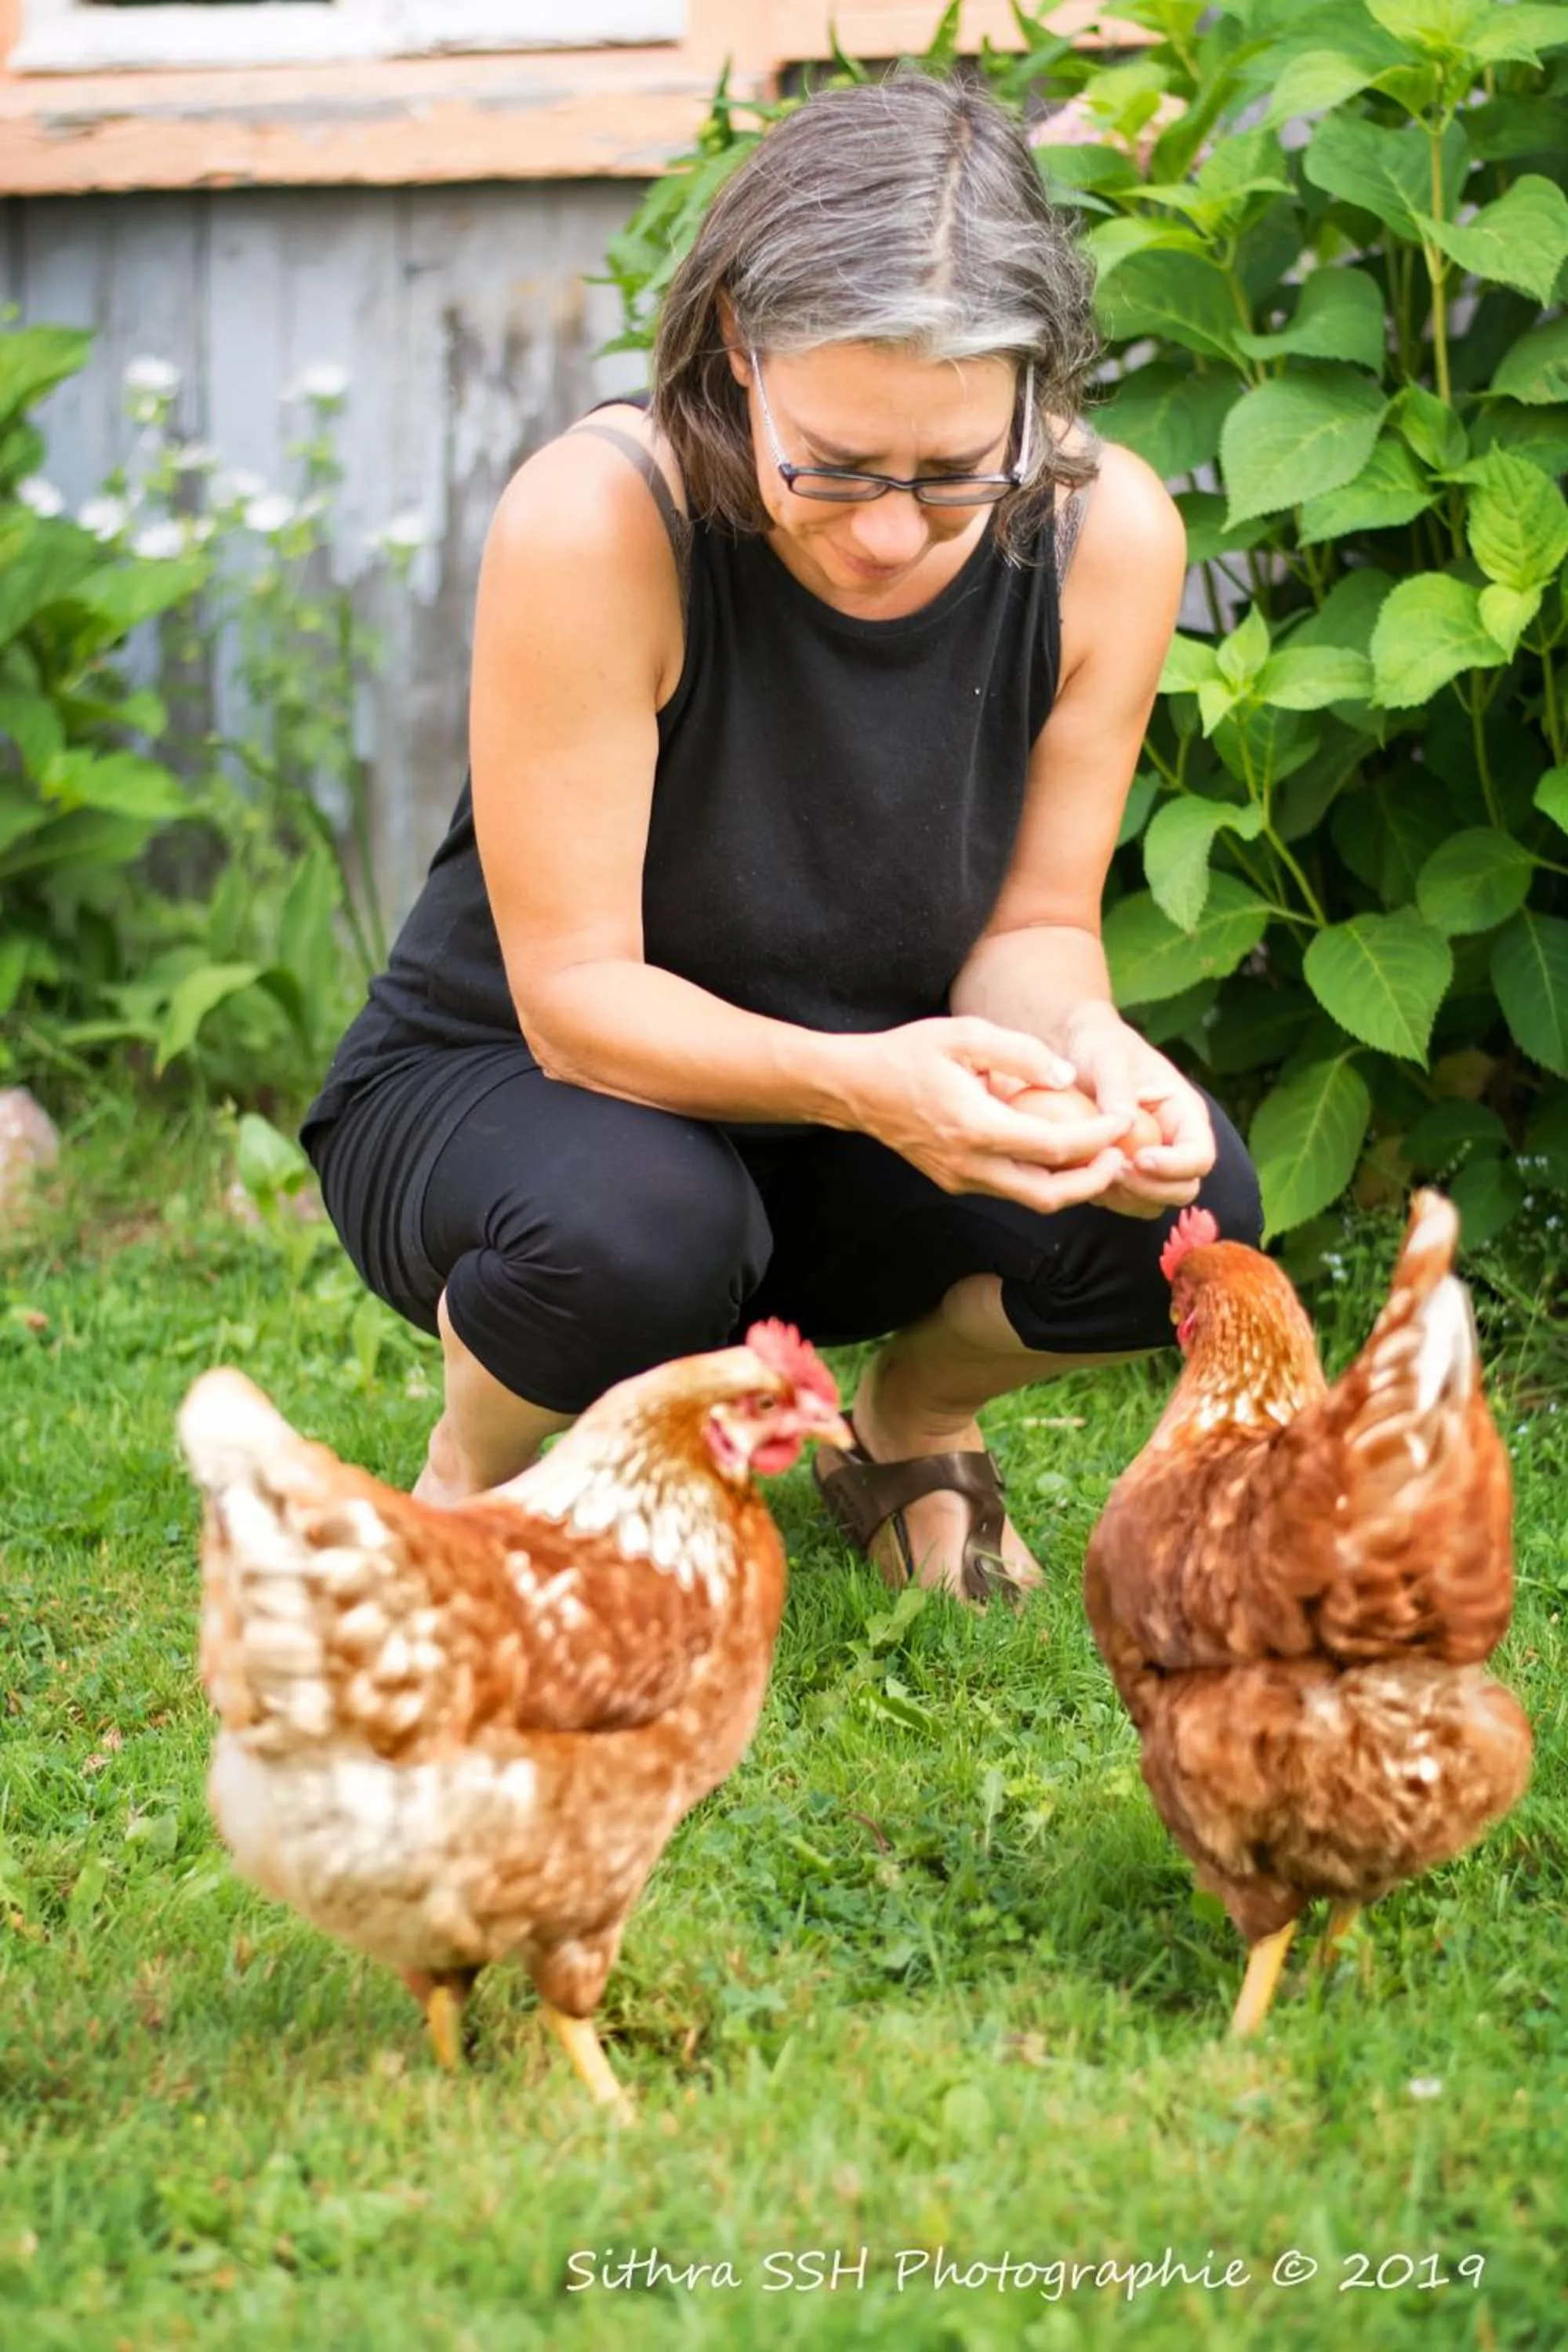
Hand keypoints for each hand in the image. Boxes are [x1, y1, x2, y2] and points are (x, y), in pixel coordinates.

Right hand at [839, 1016, 1134, 1215]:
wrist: (854, 1088)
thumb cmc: (909, 1053)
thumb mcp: (966, 1034)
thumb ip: (1021, 1054)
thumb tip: (1066, 1077)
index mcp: (976, 1127)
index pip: (1055, 1147)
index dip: (1097, 1139)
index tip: (1122, 1123)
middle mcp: (969, 1165)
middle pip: (1049, 1195)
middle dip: (1093, 1181)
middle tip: (1121, 1156)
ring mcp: (960, 1179)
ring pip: (1030, 1199)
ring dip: (1070, 1185)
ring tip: (1098, 1157)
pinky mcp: (954, 1181)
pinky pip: (1009, 1188)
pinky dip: (1042, 1178)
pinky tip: (1058, 1152)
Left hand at [1054, 1004, 1215, 1219]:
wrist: (1074, 1050)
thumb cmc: (1100, 1046)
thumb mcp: (1109, 1058)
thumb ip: (1118, 1090)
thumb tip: (1126, 1126)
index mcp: (1184, 1114)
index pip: (1200, 1157)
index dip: (1175, 1167)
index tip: (1139, 1159)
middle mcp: (1174, 1144)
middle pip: (1183, 1189)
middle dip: (1151, 1189)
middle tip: (1114, 1171)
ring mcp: (1150, 1164)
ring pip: (1153, 1203)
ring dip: (1126, 1198)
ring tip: (1095, 1171)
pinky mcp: (1123, 1175)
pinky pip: (1124, 1202)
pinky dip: (1106, 1197)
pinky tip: (1082, 1172)